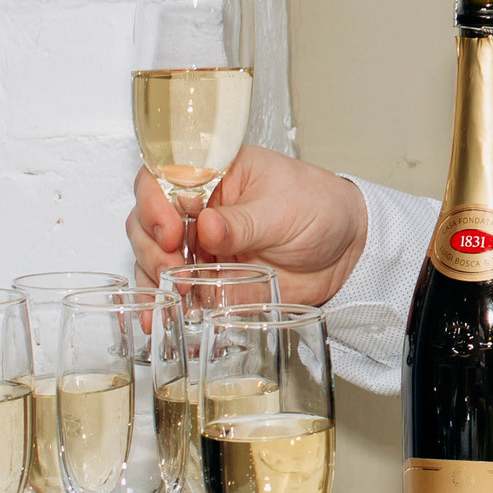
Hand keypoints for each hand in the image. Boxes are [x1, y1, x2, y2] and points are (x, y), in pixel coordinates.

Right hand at [125, 143, 368, 301]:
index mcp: (215, 173)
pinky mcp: (206, 277)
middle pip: (146, 218)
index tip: (170, 230)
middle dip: (149, 246)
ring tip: (172, 296)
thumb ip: (244, 222)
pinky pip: (172, 289)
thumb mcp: (283, 210)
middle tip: (170, 268)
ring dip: (151, 277)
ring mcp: (199, 243)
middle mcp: (199, 207)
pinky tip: (157, 319)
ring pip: (151, 255)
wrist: (346, 250)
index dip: (154, 201)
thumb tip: (206, 226)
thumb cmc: (318, 209)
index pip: (162, 175)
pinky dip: (161, 305)